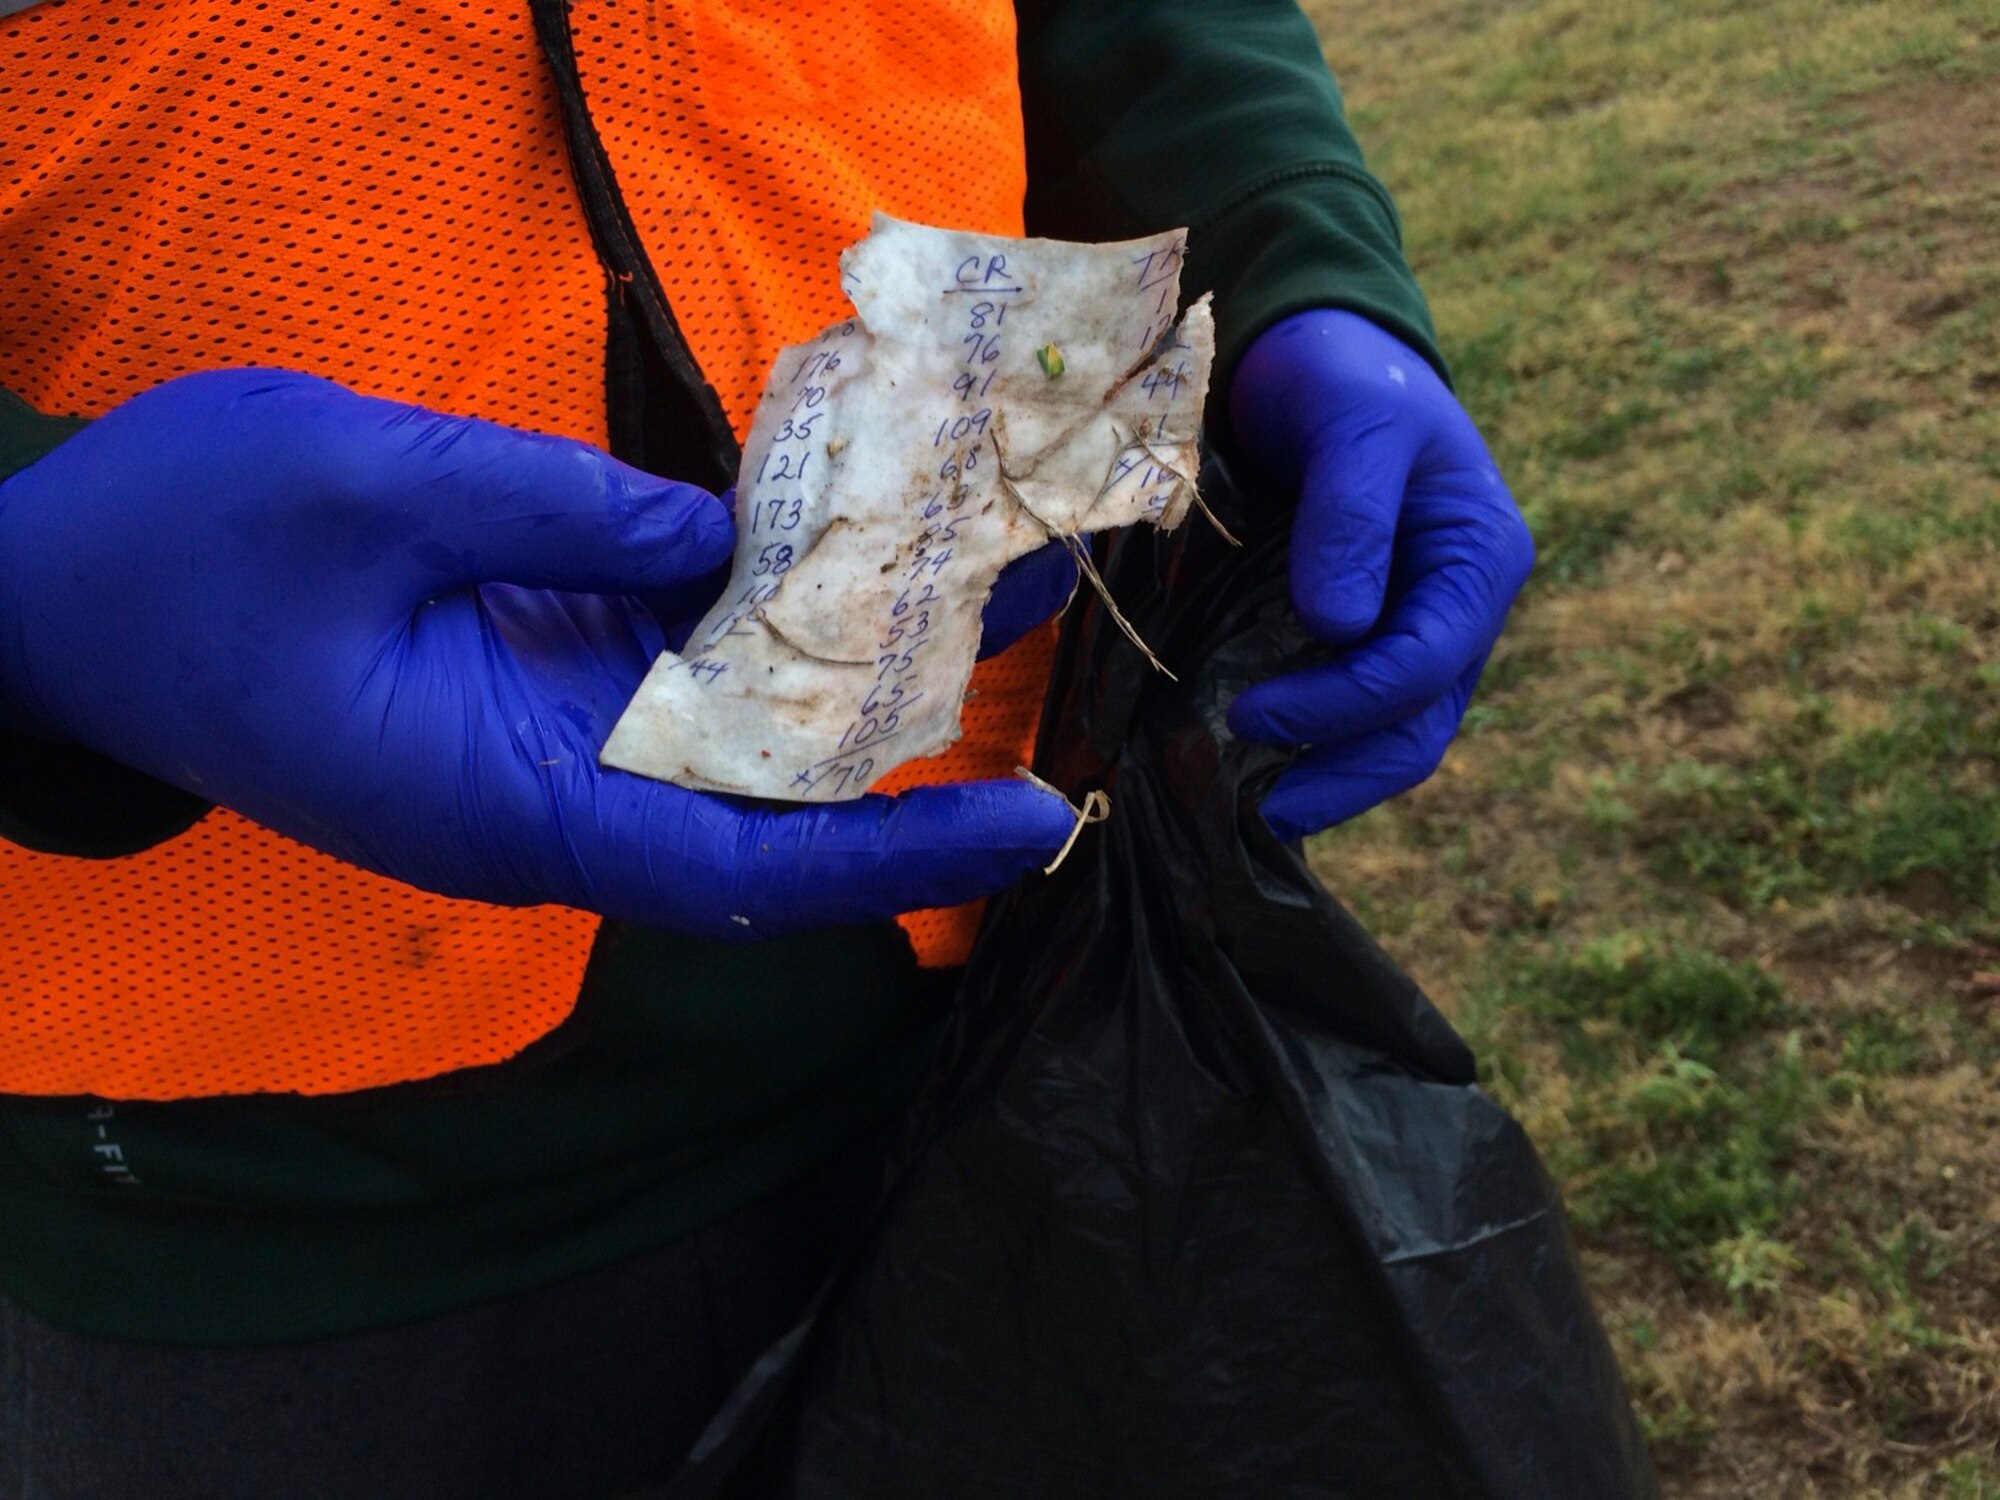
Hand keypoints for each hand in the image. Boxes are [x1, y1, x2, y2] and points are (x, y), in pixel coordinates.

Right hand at [0, 369, 1072, 936]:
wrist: (58, 593)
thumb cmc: (175, 558)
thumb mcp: (357, 493)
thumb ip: (556, 510)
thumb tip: (722, 530)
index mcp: (512, 804)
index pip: (742, 866)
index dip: (894, 852)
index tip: (1024, 818)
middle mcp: (559, 792)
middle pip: (774, 787)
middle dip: (910, 705)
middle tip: (1035, 591)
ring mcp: (557, 733)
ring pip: (746, 714)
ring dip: (856, 639)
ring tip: (981, 541)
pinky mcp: (548, 670)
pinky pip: (688, 651)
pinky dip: (769, 594)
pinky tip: (843, 520)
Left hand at [1226, 309, 1533, 838]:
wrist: (1314, 351)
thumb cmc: (1342, 374)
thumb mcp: (1351, 423)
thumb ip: (1351, 518)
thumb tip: (1341, 626)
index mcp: (1478, 559)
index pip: (1424, 667)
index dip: (1342, 705)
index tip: (1251, 714)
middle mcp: (1456, 608)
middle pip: (1415, 729)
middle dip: (1337, 775)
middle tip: (1247, 804)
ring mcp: (1411, 628)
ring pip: (1385, 736)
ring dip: (1319, 776)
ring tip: (1238, 806)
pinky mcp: (1360, 636)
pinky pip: (1346, 713)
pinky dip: (1302, 746)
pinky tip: (1240, 769)